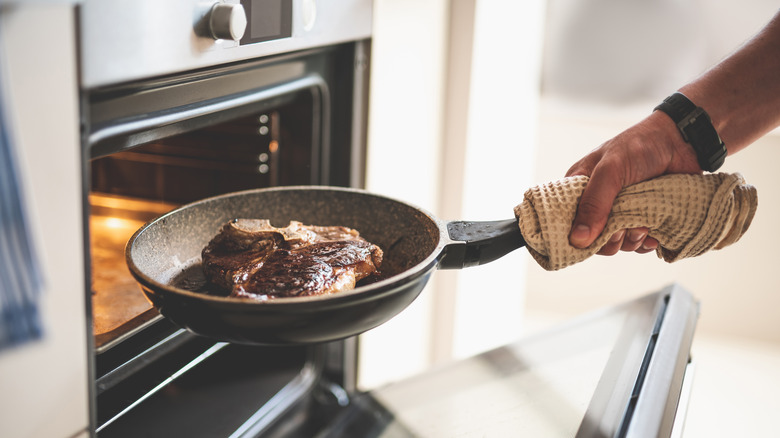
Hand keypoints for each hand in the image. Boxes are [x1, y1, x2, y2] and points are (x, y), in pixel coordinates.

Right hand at [565, 110, 701, 254]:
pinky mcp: (644, 219)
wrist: (682, 142)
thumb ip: (594, 203)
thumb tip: (578, 239)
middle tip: (622, 229)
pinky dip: (646, 242)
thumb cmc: (641, 145)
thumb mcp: (610, 170)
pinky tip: (653, 233)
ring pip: (618, 243)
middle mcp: (599, 203)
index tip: (591, 238)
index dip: (576, 235)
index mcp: (581, 188)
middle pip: (594, 239)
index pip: (567, 221)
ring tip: (643, 226)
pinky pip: (639, 243)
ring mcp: (622, 212)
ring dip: (631, 241)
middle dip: (609, 240)